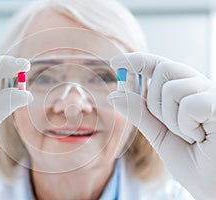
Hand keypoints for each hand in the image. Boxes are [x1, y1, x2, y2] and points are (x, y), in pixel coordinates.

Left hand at [107, 52, 215, 199]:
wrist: (214, 187)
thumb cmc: (194, 163)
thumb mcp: (160, 136)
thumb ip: (141, 114)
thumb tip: (115, 95)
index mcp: (186, 92)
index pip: (159, 66)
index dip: (137, 60)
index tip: (115, 61)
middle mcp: (200, 87)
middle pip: (164, 69)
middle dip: (156, 102)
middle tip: (171, 127)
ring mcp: (212, 94)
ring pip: (172, 88)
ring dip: (172, 119)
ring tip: (191, 136)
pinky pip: (189, 104)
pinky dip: (186, 125)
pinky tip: (201, 136)